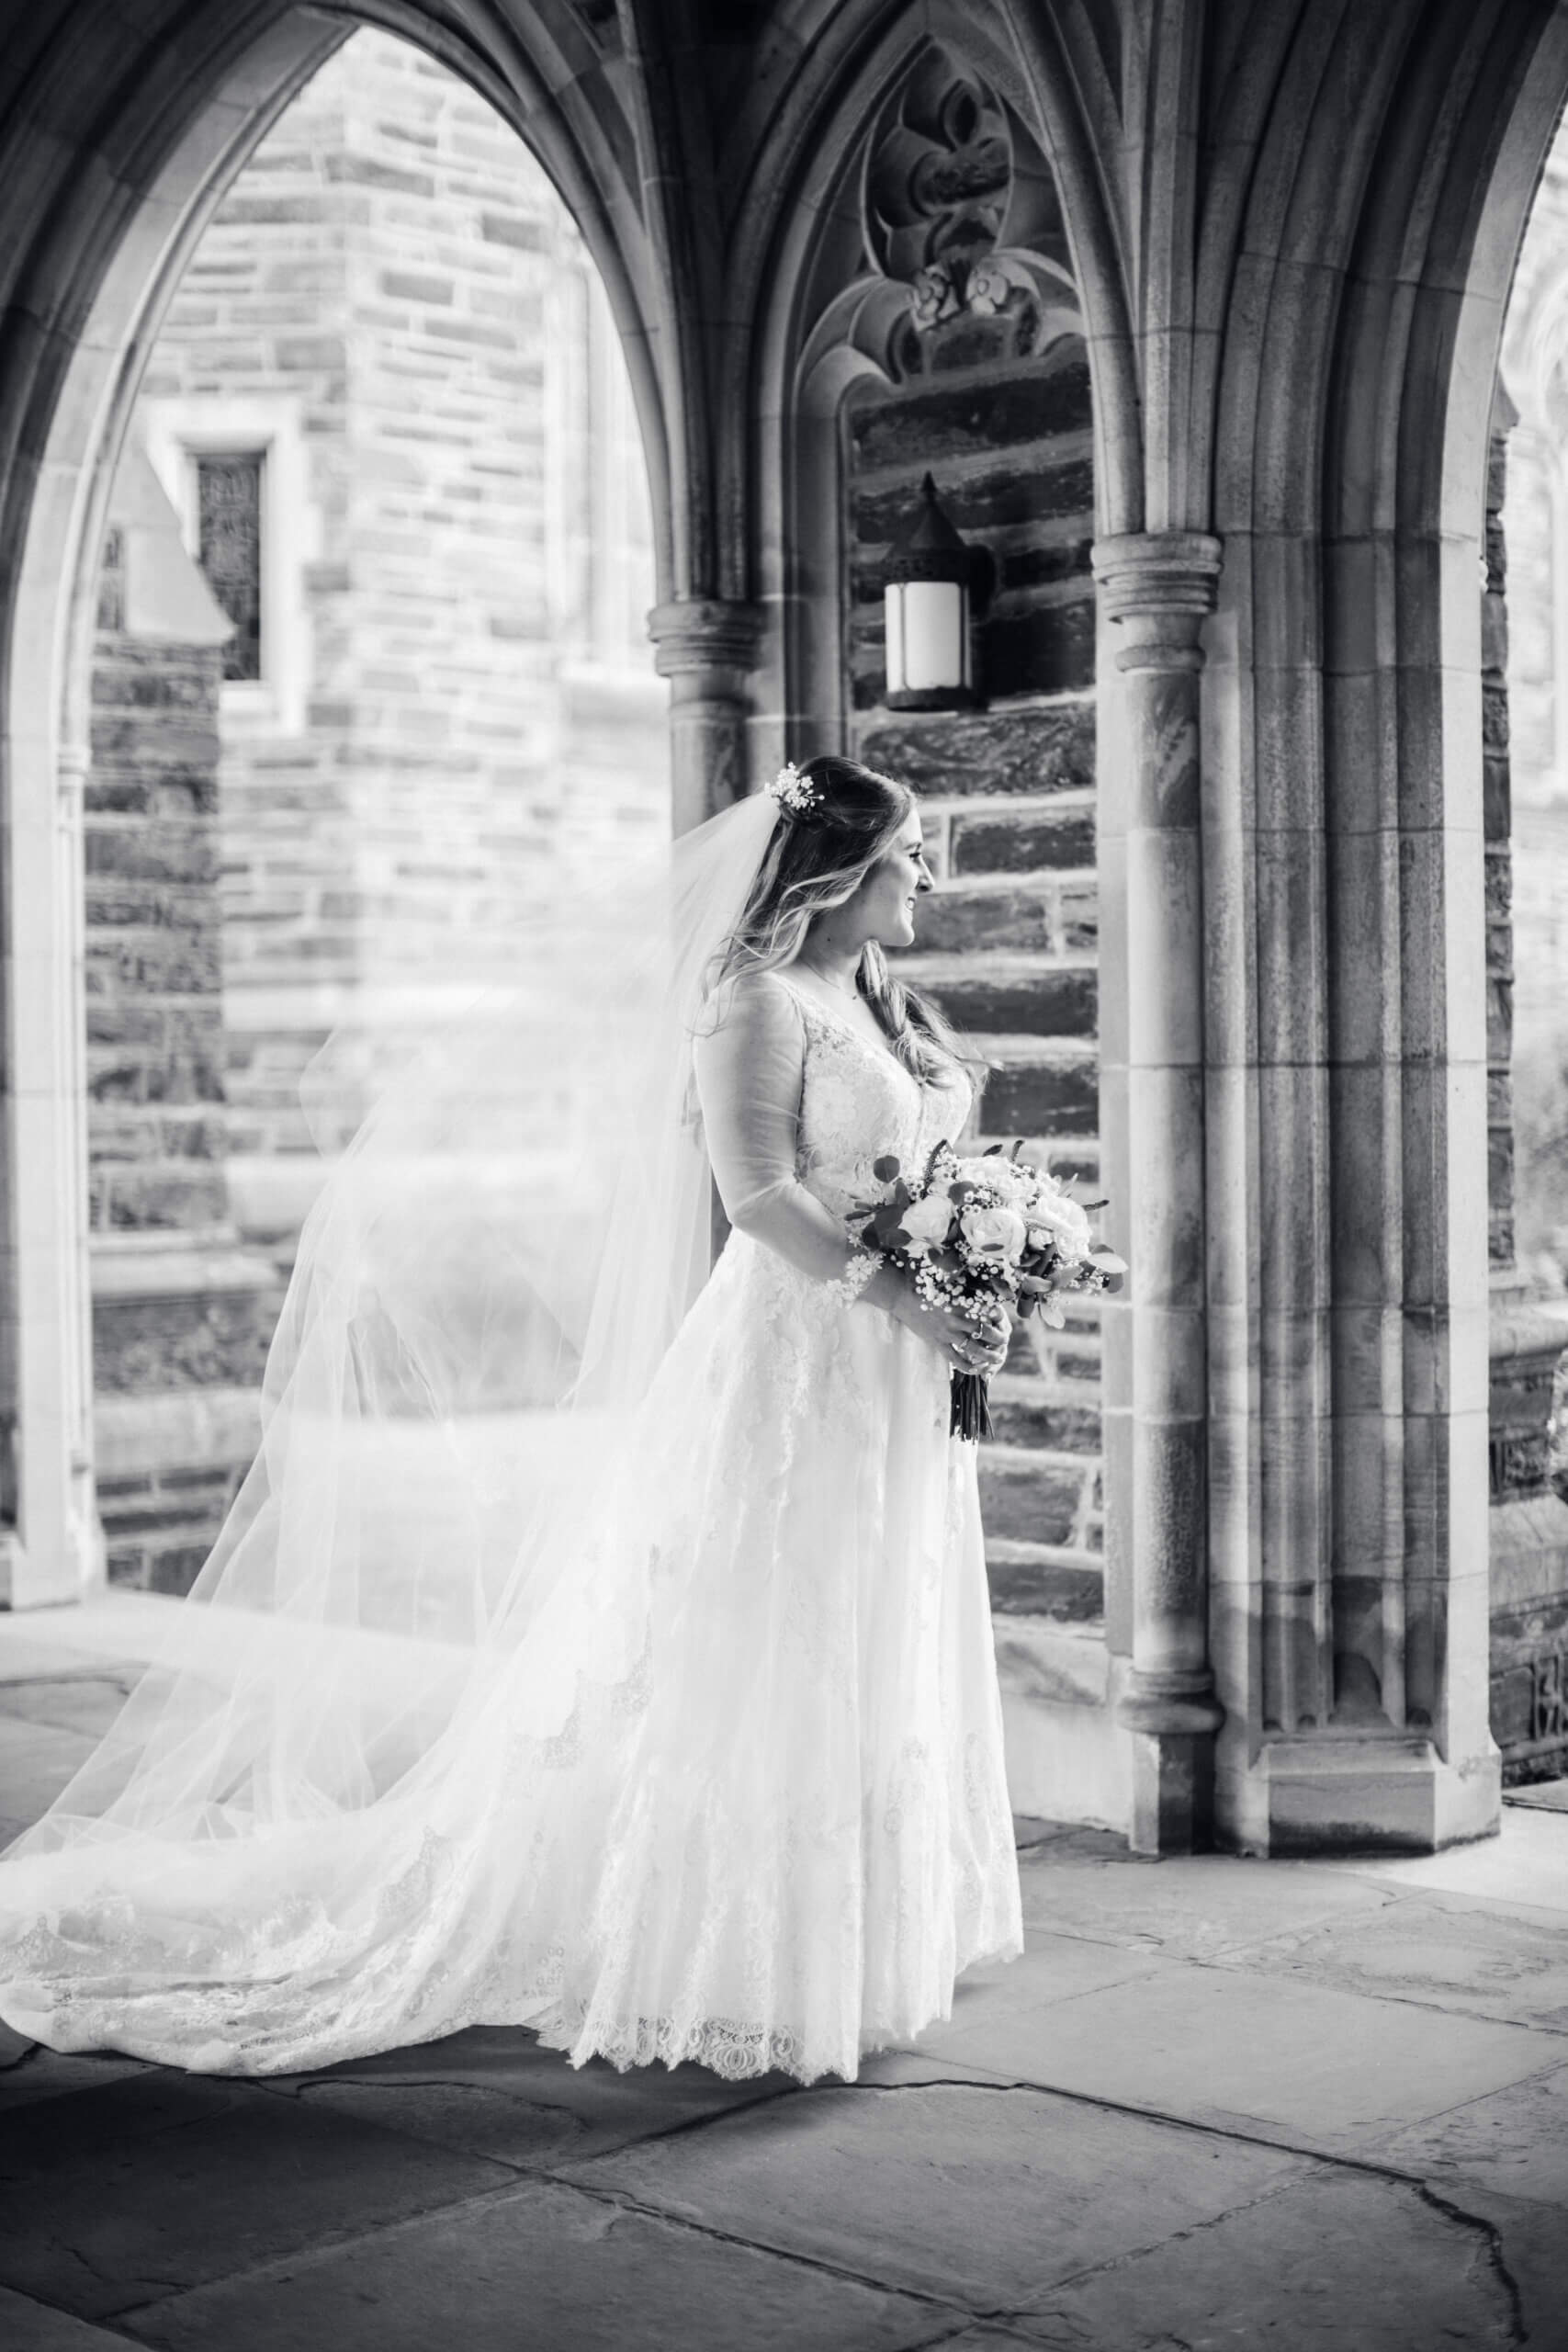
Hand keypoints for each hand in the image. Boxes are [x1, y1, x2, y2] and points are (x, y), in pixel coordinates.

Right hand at [892, 1287, 1007, 1374]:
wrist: (901, 1296)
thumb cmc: (924, 1285)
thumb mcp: (946, 1282)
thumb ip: (963, 1283)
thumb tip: (978, 1279)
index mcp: (962, 1303)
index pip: (988, 1312)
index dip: (999, 1316)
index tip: (1003, 1318)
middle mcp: (957, 1320)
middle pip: (986, 1332)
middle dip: (999, 1338)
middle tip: (1005, 1340)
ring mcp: (947, 1334)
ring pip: (974, 1349)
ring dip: (989, 1355)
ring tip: (998, 1357)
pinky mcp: (938, 1343)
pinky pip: (956, 1360)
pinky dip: (968, 1367)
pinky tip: (977, 1368)